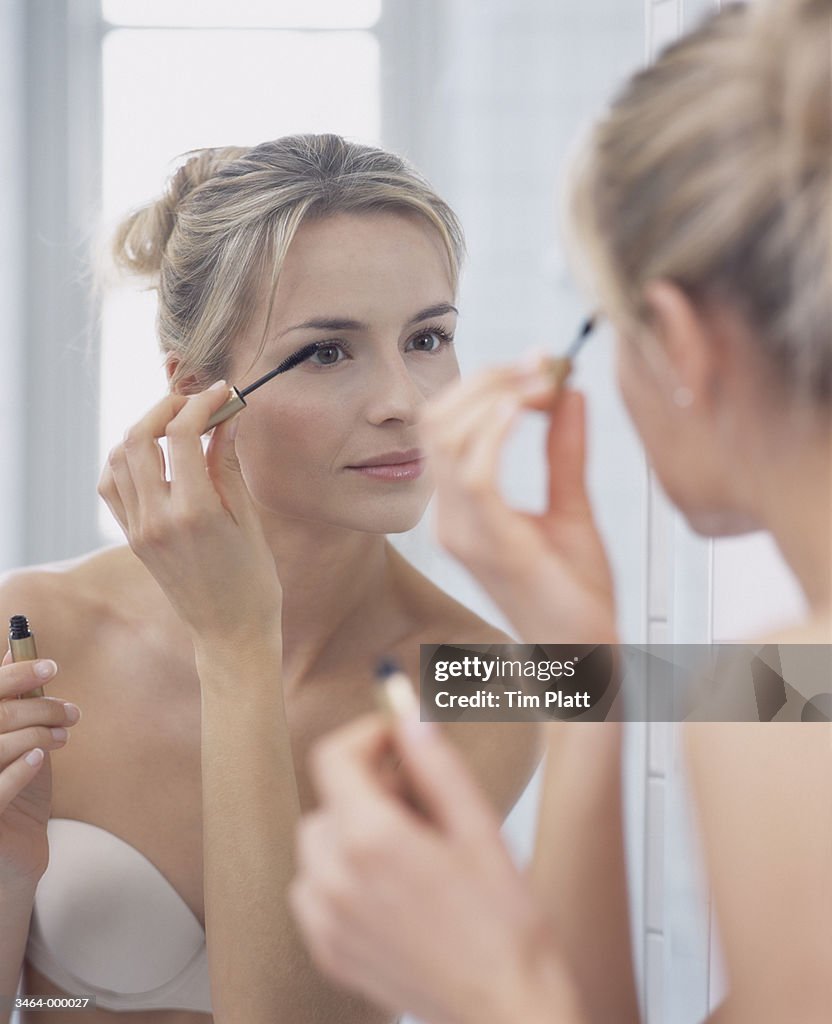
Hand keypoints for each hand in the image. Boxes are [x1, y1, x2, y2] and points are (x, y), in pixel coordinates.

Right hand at [0, 653, 80, 890]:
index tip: (51, 667)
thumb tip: (13, 650)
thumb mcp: (14, 741)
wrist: (14, 857)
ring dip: (39, 734)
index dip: (15, 675)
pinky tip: (41, 758)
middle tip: (71, 713)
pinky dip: (22, 768)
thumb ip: (10, 701)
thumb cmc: (13, 792)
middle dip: (40, 707)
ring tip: (63, 737)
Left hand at [98, 383, 281, 645]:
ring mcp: (139, 529)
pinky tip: (152, 456)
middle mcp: (157, 518)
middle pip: (139, 437)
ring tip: (176, 426)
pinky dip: (125, 459)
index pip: (183, 434)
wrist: (229, 631)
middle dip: (166, 407)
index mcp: (194, 512)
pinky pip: (112, 485)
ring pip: (119, 457)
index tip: (222, 393)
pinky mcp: (132, 537)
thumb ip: (229, 465)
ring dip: (143, 429)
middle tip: (195, 401)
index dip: (202, 404)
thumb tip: (227, 419)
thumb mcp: (249, 519)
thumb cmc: (252, 581)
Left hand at [290, 713, 583, 1023]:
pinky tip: (390, 888)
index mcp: (371, 839)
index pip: (334, 756)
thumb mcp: (478, 826)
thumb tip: (407, 713)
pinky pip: (314, 889)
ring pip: (318, 843)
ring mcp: (326, 919)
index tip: (396, 738)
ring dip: (353, 829)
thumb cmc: (503, 923)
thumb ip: (435, 763)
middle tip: (421, 802)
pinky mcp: (327, 950)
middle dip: (369, 786)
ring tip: (410, 849)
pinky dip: (342, 875)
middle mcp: (335, 877)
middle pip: (329, 797)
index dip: (367, 735)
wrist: (505, 1007)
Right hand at [420, 365, 616, 642]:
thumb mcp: (571, 507)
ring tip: (540, 379)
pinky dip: (495, 431)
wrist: (586, 656)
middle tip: (539, 362)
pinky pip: (475, 472)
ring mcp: (462, 531)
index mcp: (462, 510)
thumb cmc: (576, 595)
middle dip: (486, 380)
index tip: (539, 363)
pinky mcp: (489, 543)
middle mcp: (450, 518)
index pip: (448, 428)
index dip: (486, 385)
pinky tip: (523, 407)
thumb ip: (564, 451)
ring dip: (495, 396)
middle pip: (438, 423)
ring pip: (448, 438)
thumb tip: (570, 394)